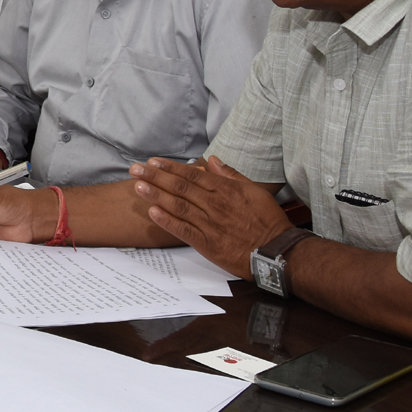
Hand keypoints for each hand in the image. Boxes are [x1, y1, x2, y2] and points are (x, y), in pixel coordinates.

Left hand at [130, 156, 289, 275]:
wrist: (276, 250)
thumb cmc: (267, 221)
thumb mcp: (253, 191)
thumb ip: (230, 175)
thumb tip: (212, 160)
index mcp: (225, 190)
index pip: (192, 175)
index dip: (170, 168)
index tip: (152, 162)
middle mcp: (215, 204)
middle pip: (180, 187)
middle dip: (155, 177)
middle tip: (135, 169)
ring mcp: (210, 224)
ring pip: (179, 206)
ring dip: (156, 195)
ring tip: (138, 186)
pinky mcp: (208, 243)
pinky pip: (184, 230)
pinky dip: (167, 221)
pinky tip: (153, 212)